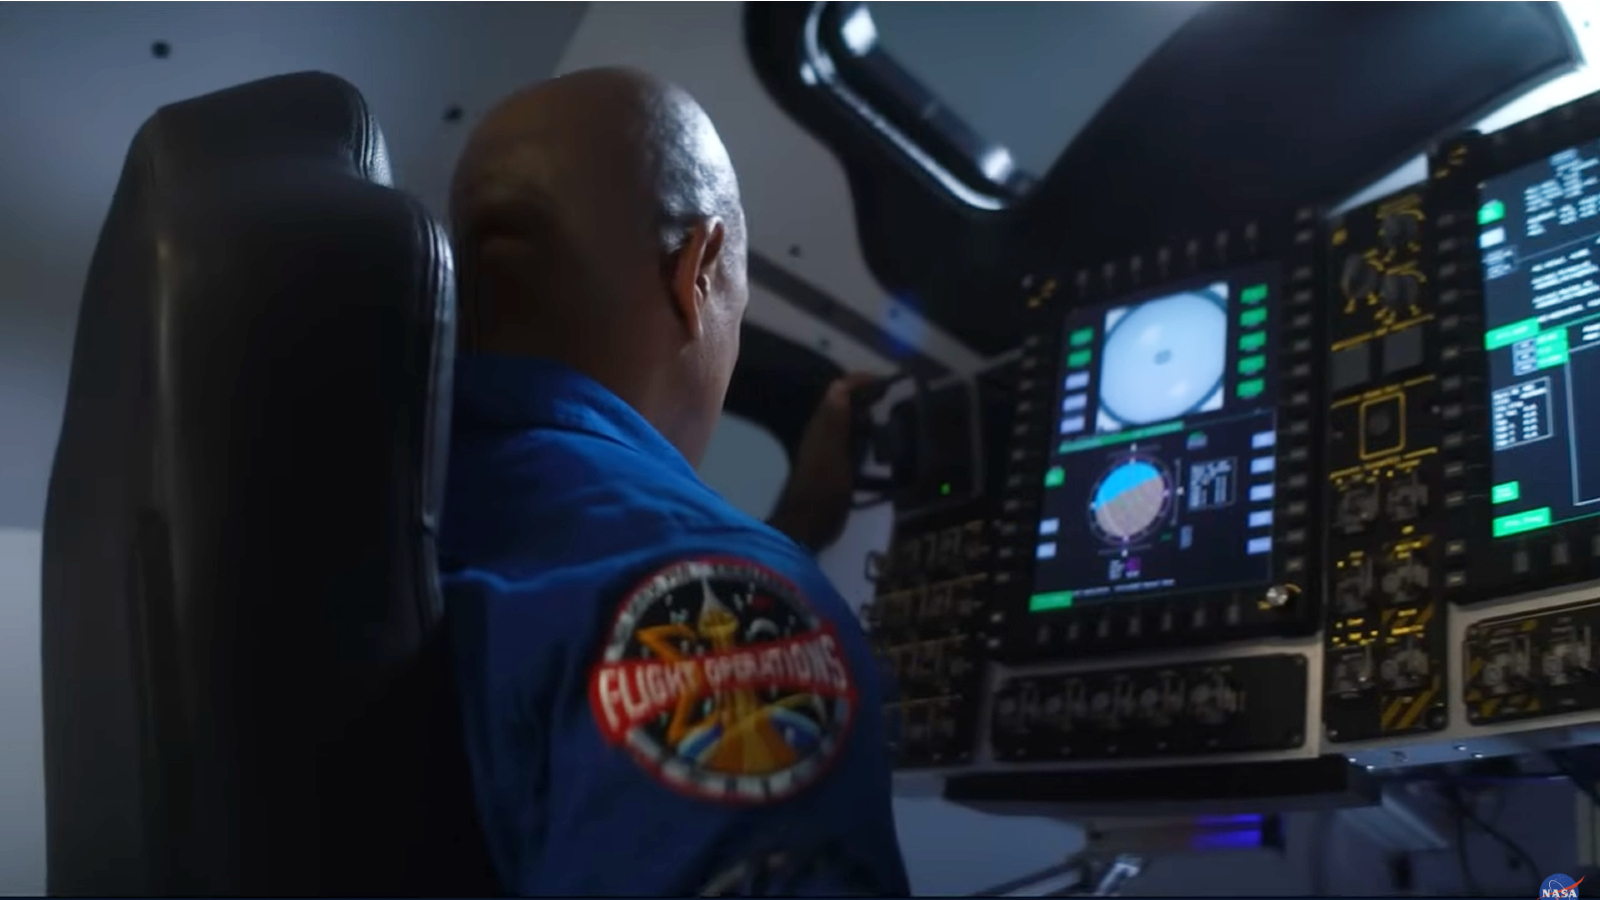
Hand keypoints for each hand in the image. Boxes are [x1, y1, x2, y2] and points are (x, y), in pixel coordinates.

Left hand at [767, 372, 879, 552]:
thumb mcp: (831, 451)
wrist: (811, 525)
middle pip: (845, 406)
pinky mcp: (839, 470)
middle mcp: (824, 434)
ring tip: (896, 421)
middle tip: (895, 398)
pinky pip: (856, 447)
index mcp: (822, 426)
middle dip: (868, 397)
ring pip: (851, 426)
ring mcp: (831, 452)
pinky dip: (870, 442)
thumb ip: (835, 420)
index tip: (886, 381)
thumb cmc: (822, 487)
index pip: (838, 392)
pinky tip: (886, 451)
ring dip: (870, 419)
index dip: (859, 382)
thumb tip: (841, 385)